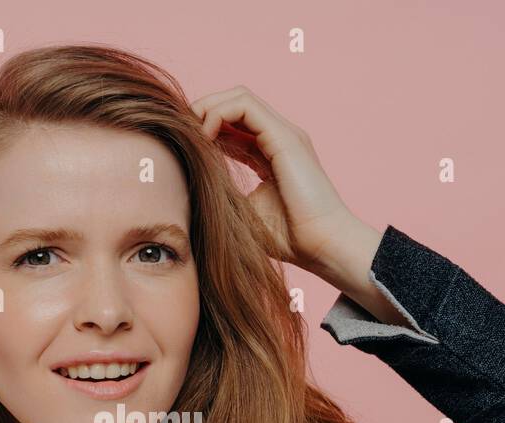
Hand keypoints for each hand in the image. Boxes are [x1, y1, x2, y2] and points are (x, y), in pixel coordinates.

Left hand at [189, 86, 357, 272]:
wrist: (322, 245)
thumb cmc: (289, 238)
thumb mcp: (244, 211)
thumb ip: (224, 190)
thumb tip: (192, 181)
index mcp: (270, 154)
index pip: (233, 125)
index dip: (204, 128)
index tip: (184, 147)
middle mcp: (278, 137)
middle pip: (234, 103)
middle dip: (203, 112)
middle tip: (182, 136)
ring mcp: (284, 134)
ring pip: (238, 96)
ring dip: (208, 108)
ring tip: (192, 135)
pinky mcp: (285, 136)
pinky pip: (245, 106)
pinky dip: (218, 114)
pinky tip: (205, 138)